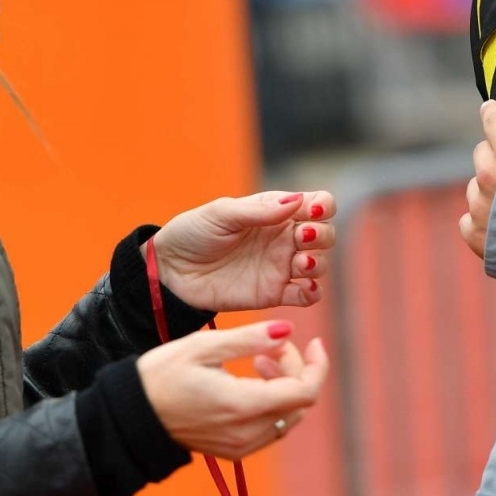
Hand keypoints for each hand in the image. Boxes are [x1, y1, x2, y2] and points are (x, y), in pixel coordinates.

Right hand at [138, 320, 328, 458]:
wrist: (134, 415)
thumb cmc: (162, 374)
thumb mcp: (203, 346)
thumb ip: (249, 339)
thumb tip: (287, 330)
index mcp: (242, 406)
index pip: (305, 392)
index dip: (317, 365)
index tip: (314, 341)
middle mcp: (247, 432)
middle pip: (299, 403)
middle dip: (295, 369)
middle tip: (269, 346)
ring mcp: (242, 446)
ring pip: (288, 416)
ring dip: (284, 385)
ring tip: (258, 360)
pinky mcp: (235, 451)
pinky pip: (271, 427)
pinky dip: (272, 402)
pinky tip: (249, 381)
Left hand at [150, 191, 335, 311]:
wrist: (170, 271)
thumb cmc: (193, 234)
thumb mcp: (222, 214)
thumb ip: (259, 210)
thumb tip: (297, 200)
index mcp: (274, 211)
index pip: (316, 203)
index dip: (322, 206)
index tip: (311, 210)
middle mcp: (283, 238)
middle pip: (325, 234)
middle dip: (322, 234)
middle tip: (302, 237)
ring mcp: (280, 266)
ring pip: (319, 264)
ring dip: (319, 262)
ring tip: (300, 262)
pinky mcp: (274, 293)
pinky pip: (307, 295)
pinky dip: (313, 292)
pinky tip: (304, 287)